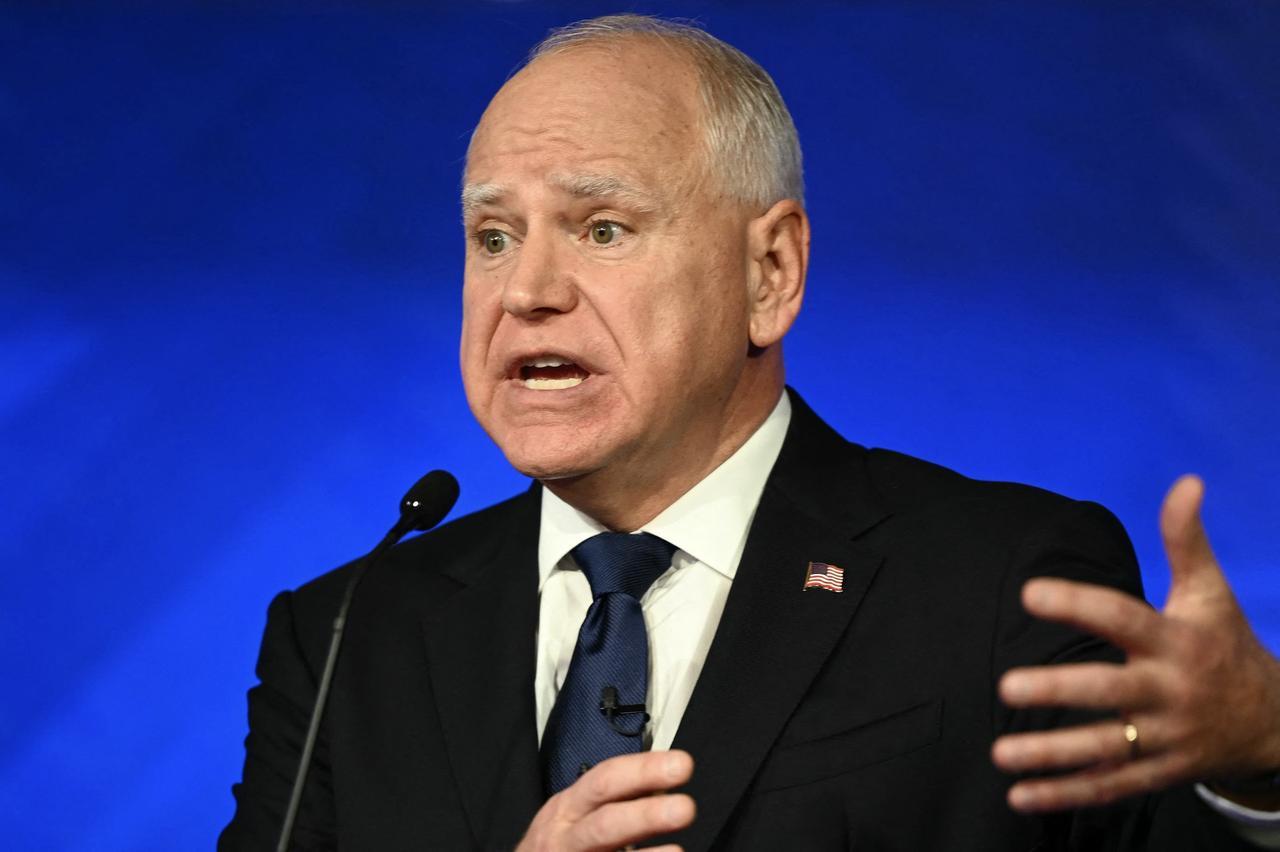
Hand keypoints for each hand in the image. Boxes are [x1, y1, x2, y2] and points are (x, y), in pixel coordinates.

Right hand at [517, 750, 695, 850]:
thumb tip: (661, 787)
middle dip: (646, 815)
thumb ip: (612, 800)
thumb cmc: (557, 844)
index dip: (644, 771)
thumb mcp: (574, 814)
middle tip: (685, 809)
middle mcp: (566, 836)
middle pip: (606, 824)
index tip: (681, 765)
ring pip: (603, 848)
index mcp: (570, 807)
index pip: (607, 780)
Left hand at [991, 475, 1279, 811]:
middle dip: (1059, 691)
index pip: (1122, 617)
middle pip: (1109, 691)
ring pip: (1105, 749)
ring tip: (1001, 753)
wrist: (1275, 722)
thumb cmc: (1226, 645)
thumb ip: (1187, 541)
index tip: (1029, 593)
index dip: (1078, 604)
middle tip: (1005, 686)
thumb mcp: (1211, 593)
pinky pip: (1109, 787)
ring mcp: (1165, 738)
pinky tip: (1021, 796)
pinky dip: (1066, 795)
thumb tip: (1186, 480)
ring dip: (1051, 754)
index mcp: (1176, 641)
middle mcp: (1169, 691)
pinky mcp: (1160, 773)